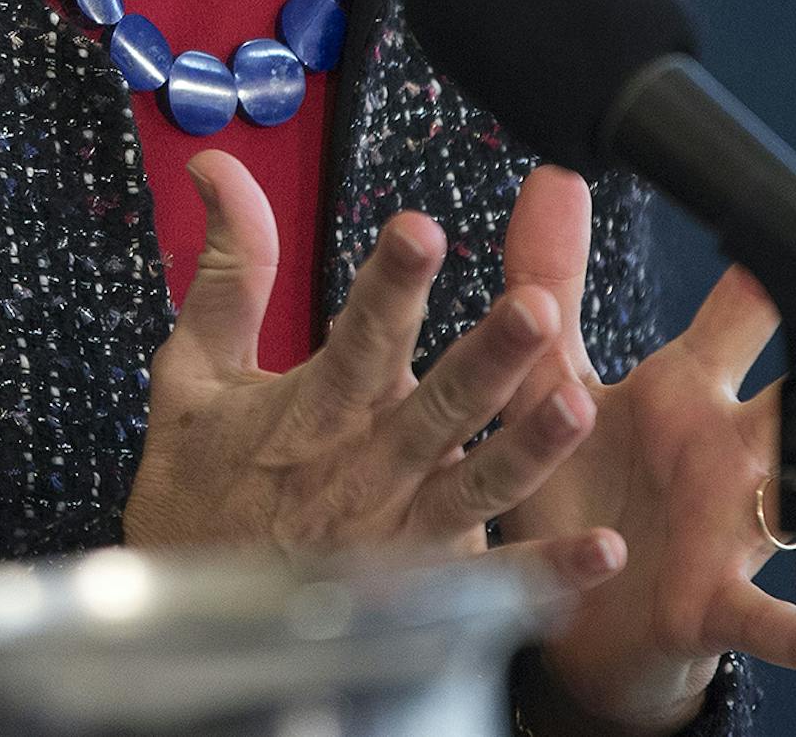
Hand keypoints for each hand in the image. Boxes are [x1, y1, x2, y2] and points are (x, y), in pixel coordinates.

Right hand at [122, 152, 620, 585]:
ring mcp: (397, 533)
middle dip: (486, 356)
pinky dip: (544, 573)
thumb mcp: (194, 371)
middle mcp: (361, 467)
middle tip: (535, 308)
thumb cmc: (195, 489)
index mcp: (311, 409)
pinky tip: (601, 552)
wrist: (194, 626)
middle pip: (434, 405)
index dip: (389, 283)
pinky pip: (492, 584)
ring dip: (528, 449)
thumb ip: (229, 270)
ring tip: (577, 405)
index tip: (419, 231)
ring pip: (475, 483)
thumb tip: (221, 170)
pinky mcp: (422, 591)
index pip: (356, 334)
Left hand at [499, 166, 795, 733]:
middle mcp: (728, 445)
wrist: (577, 611)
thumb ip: (547, 279)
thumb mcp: (549, 375)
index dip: (781, 255)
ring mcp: (733, 523)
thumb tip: (551, 176)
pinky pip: (768, 616)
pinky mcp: (715, 599)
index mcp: (689, 384)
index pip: (752, 304)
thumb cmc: (579, 485)